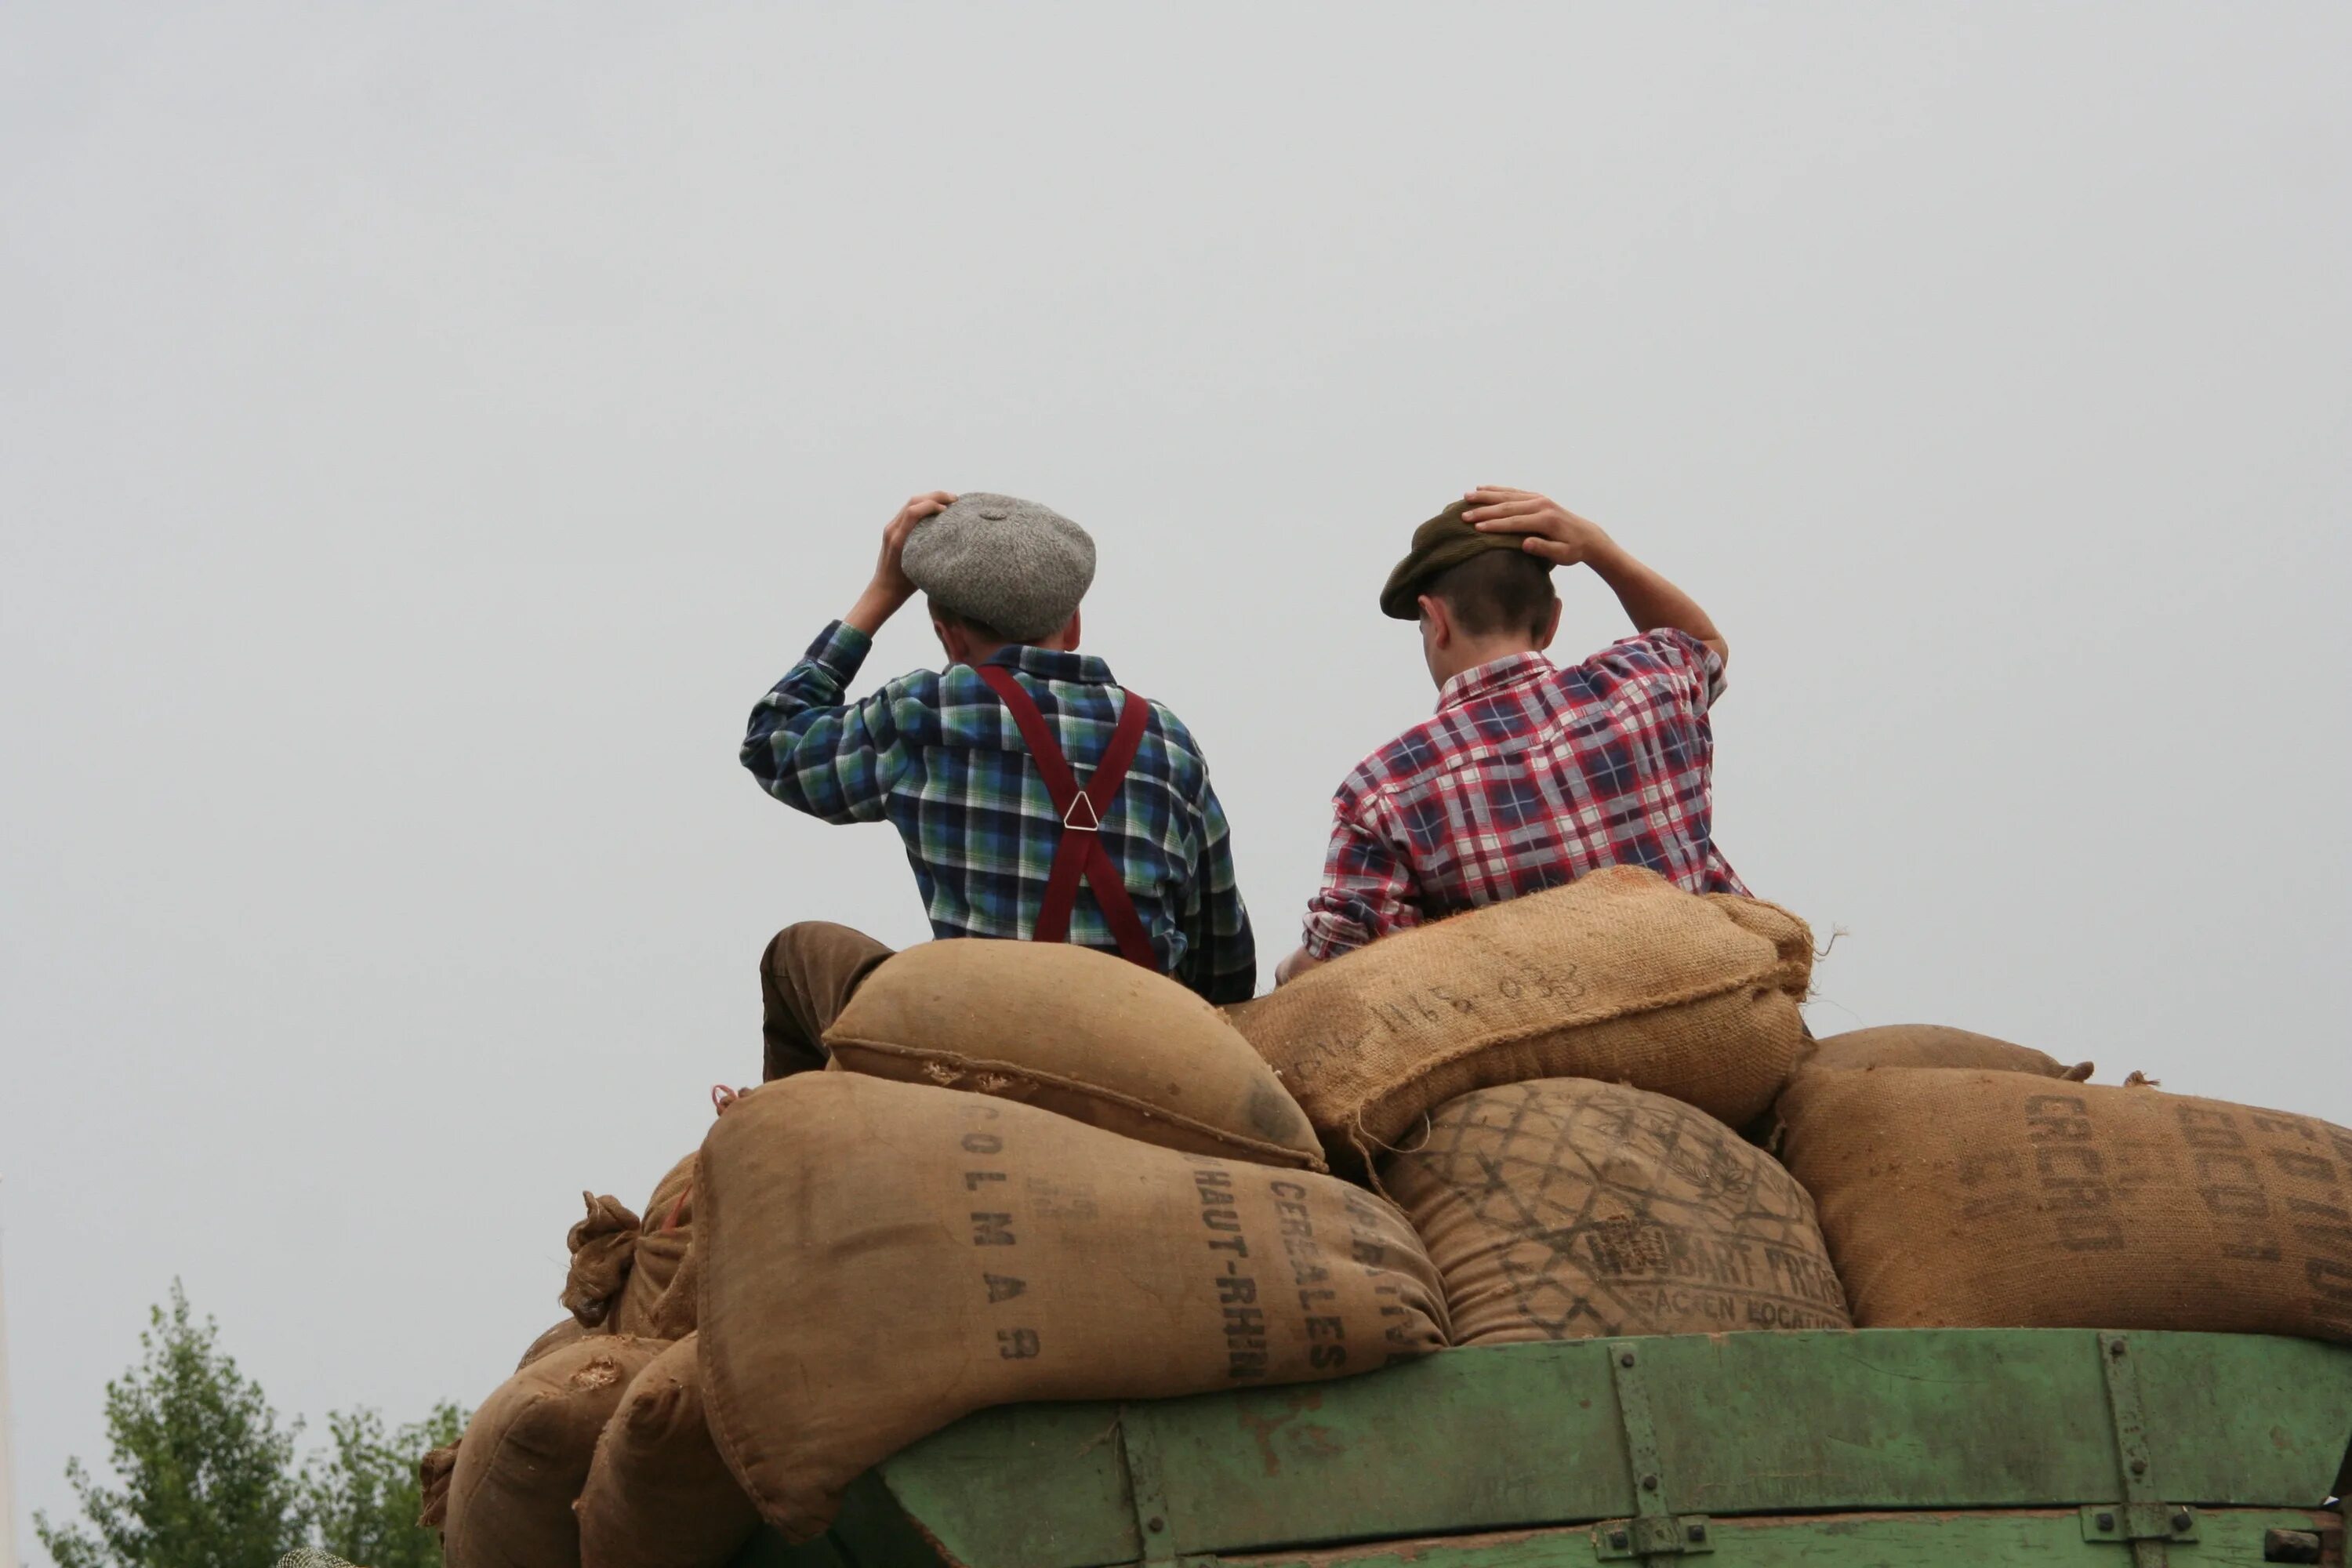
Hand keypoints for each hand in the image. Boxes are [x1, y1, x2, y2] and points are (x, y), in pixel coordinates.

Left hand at [847, 491, 955, 633]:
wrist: (884, 589)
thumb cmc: (905, 585)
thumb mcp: (921, 568)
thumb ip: (930, 550)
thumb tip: (952, 536)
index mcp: (898, 539)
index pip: (913, 511)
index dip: (933, 504)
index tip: (949, 509)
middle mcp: (892, 530)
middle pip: (913, 501)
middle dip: (935, 496)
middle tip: (955, 499)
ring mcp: (891, 528)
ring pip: (911, 503)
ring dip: (930, 498)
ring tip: (949, 501)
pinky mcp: (892, 529)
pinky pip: (908, 510)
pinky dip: (924, 505)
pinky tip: (937, 509)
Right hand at [1461, 486, 1617, 569]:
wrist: (1588, 536)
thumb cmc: (1573, 550)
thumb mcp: (1563, 555)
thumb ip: (1545, 549)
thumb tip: (1525, 544)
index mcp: (1546, 520)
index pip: (1516, 522)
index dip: (1495, 525)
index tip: (1476, 528)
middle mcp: (1541, 505)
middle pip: (1508, 506)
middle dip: (1484, 510)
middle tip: (1463, 515)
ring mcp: (1539, 498)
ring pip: (1508, 495)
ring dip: (1486, 496)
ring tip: (1466, 496)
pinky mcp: (1537, 497)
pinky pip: (1514, 491)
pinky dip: (1497, 489)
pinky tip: (1483, 488)